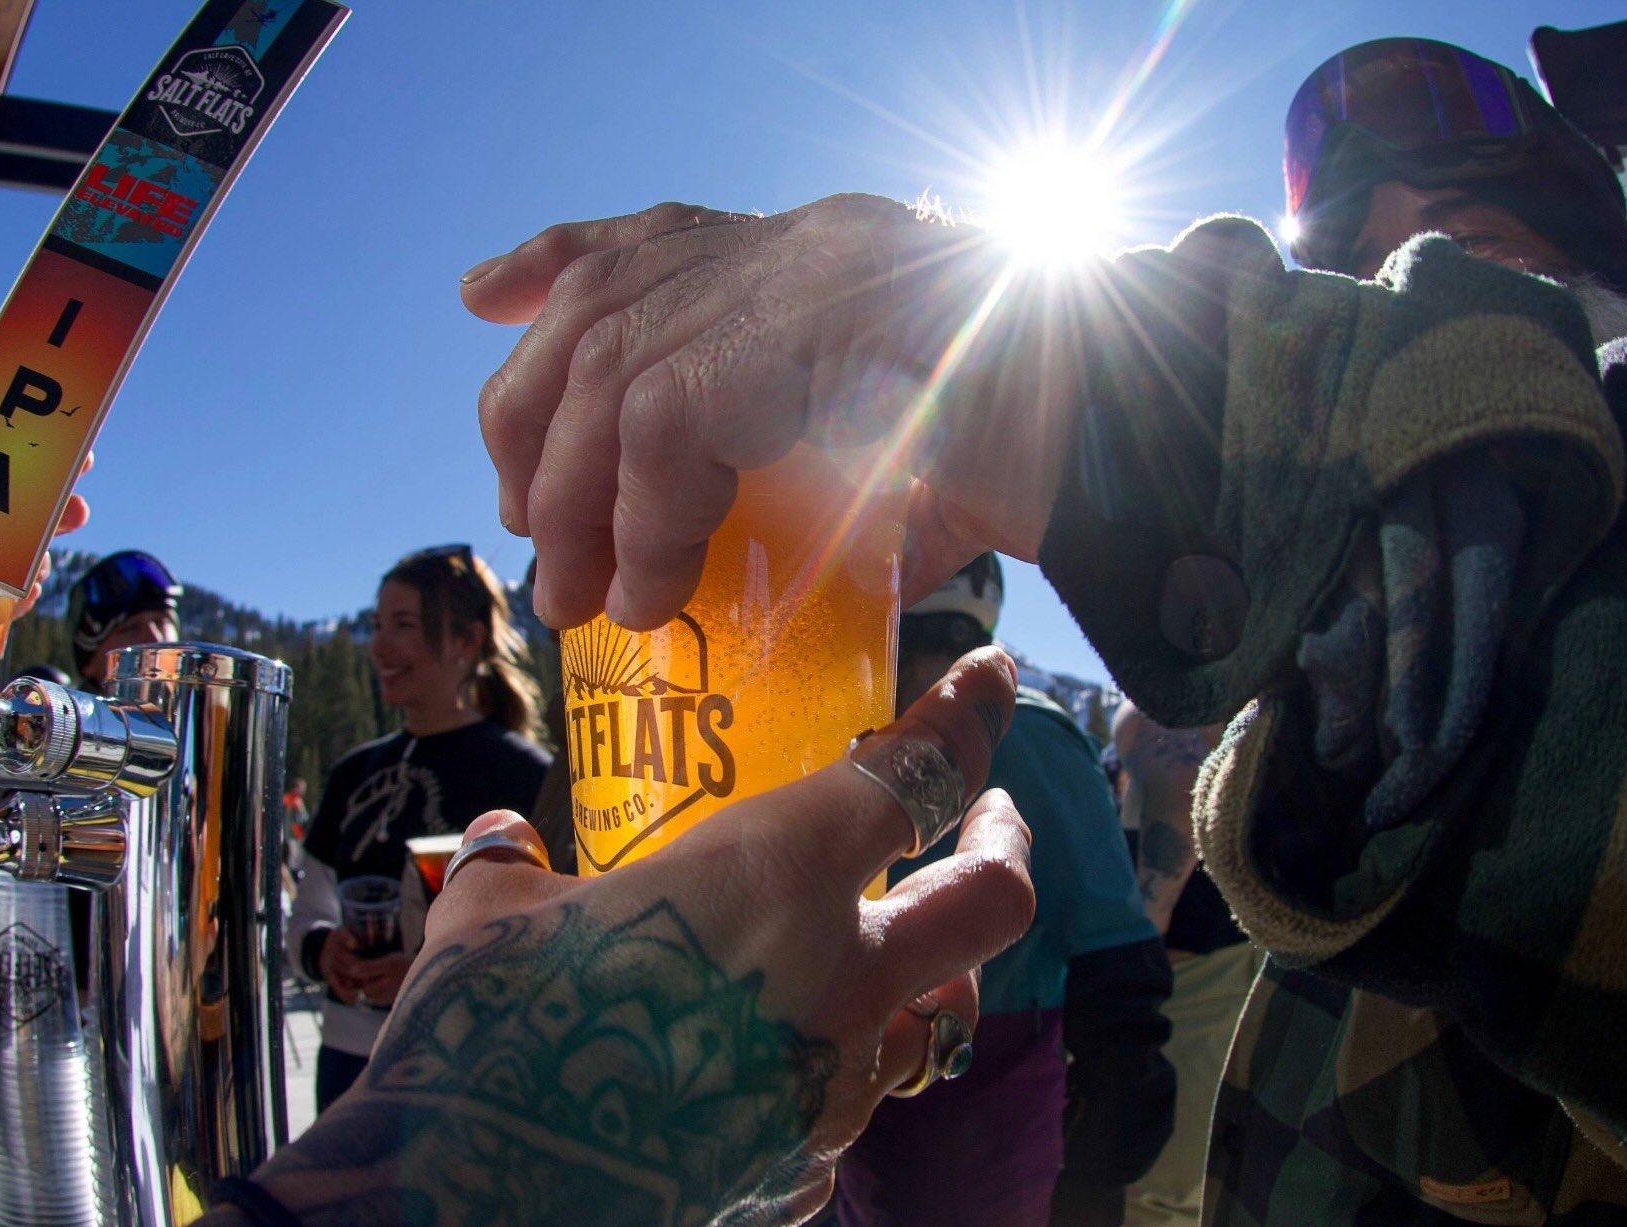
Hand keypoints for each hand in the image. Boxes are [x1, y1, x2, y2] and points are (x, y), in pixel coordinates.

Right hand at [256, 648, 1032, 1226]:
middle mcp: (840, 983)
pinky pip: (841, 1112)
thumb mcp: (487, 923)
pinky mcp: (803, 1184)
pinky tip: (759, 1076)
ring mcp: (834, 1096)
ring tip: (869, 956)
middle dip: (1003, 845)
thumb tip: (506, 844)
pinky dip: (822, 1078)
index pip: (916, 775)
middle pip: (989, 903)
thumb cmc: (485, 1043)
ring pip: (926, 1021)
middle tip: (995, 816)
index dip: (966, 718)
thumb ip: (515, 871)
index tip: (993, 680)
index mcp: (776, 878)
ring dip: (913, 979)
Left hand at [464, 198, 1078, 628]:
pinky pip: (661, 432)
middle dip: (536, 422)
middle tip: (533, 533)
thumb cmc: (1062, 448)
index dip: (557, 258)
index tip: (488, 298)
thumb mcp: (928, 460)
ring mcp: (794, 276)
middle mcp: (798, 243)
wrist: (1139, 421)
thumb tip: (814, 575)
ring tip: (583, 596)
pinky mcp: (788, 333)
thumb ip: (852, 486)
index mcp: (824, 253)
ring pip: (608, 371)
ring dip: (574, 498)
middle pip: (600, 306)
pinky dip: (642, 524)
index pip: (656, 230)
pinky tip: (655, 594)